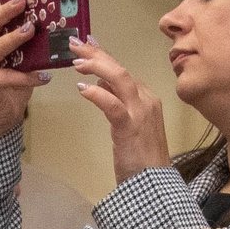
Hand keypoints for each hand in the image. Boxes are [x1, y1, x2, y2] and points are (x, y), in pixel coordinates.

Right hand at [0, 0, 47, 144]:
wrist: (0, 119)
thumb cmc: (11, 86)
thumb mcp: (22, 60)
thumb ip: (30, 45)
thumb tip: (57, 28)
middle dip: (5, 12)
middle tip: (22, 2)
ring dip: (12, 38)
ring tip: (30, 31)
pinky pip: (4, 76)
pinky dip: (25, 77)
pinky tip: (43, 77)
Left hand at [69, 37, 172, 181]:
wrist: (154, 184)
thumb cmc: (140, 158)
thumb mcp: (128, 125)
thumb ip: (117, 103)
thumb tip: (99, 84)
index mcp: (147, 99)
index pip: (123, 72)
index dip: (104, 58)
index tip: (87, 47)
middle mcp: (146, 100)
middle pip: (120, 69)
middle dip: (97, 54)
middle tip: (75, 44)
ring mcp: (140, 112)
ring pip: (119, 79)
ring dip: (97, 66)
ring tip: (76, 62)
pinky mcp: (130, 127)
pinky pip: (113, 105)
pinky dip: (97, 94)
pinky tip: (82, 89)